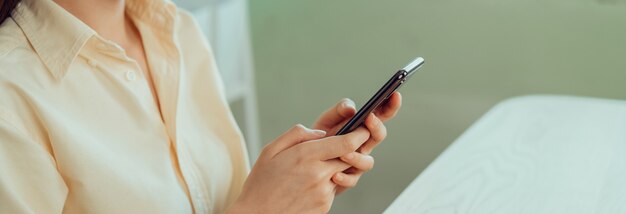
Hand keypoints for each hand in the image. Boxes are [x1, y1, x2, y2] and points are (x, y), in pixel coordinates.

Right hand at [228, 125, 370, 212]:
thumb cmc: (260, 182)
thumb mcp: (271, 149)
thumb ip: (297, 134)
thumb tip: (321, 133)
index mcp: (306, 155)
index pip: (347, 144)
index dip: (360, 134)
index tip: (362, 130)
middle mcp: (319, 174)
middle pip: (350, 158)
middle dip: (349, 151)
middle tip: (338, 147)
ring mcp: (323, 192)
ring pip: (341, 173)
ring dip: (333, 168)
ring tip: (309, 171)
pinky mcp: (324, 206)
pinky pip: (333, 189)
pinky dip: (325, 184)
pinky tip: (306, 186)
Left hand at [312, 92, 401, 193]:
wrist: (306, 161)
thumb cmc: (320, 138)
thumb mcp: (327, 120)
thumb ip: (339, 111)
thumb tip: (351, 109)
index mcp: (362, 127)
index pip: (381, 115)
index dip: (391, 106)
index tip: (395, 95)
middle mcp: (364, 145)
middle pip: (378, 136)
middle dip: (376, 127)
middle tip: (369, 118)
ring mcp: (358, 162)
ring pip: (367, 161)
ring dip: (357, 157)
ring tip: (343, 154)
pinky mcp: (348, 178)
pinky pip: (351, 180)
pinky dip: (344, 177)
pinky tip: (334, 175)